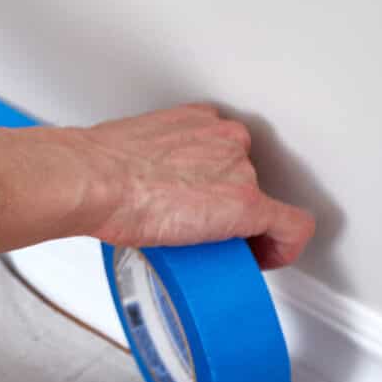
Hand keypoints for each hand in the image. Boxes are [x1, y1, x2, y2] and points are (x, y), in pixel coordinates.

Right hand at [0, 103, 315, 269]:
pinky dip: (283, 248)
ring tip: (211, 249)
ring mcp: (240, 171)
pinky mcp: (247, 204)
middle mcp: (225, 138)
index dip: (221, 181)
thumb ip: (137, 161)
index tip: (206, 202)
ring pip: (262, 206)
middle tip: (201, 232)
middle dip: (227, 208)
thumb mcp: (121, 152)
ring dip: (243, 229)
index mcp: (195, 120)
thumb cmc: (93, 168)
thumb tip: (124, 188)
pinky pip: (289, 228)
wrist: (92, 179)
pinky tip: (266, 261)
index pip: (225, 150)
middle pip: (247, 178)